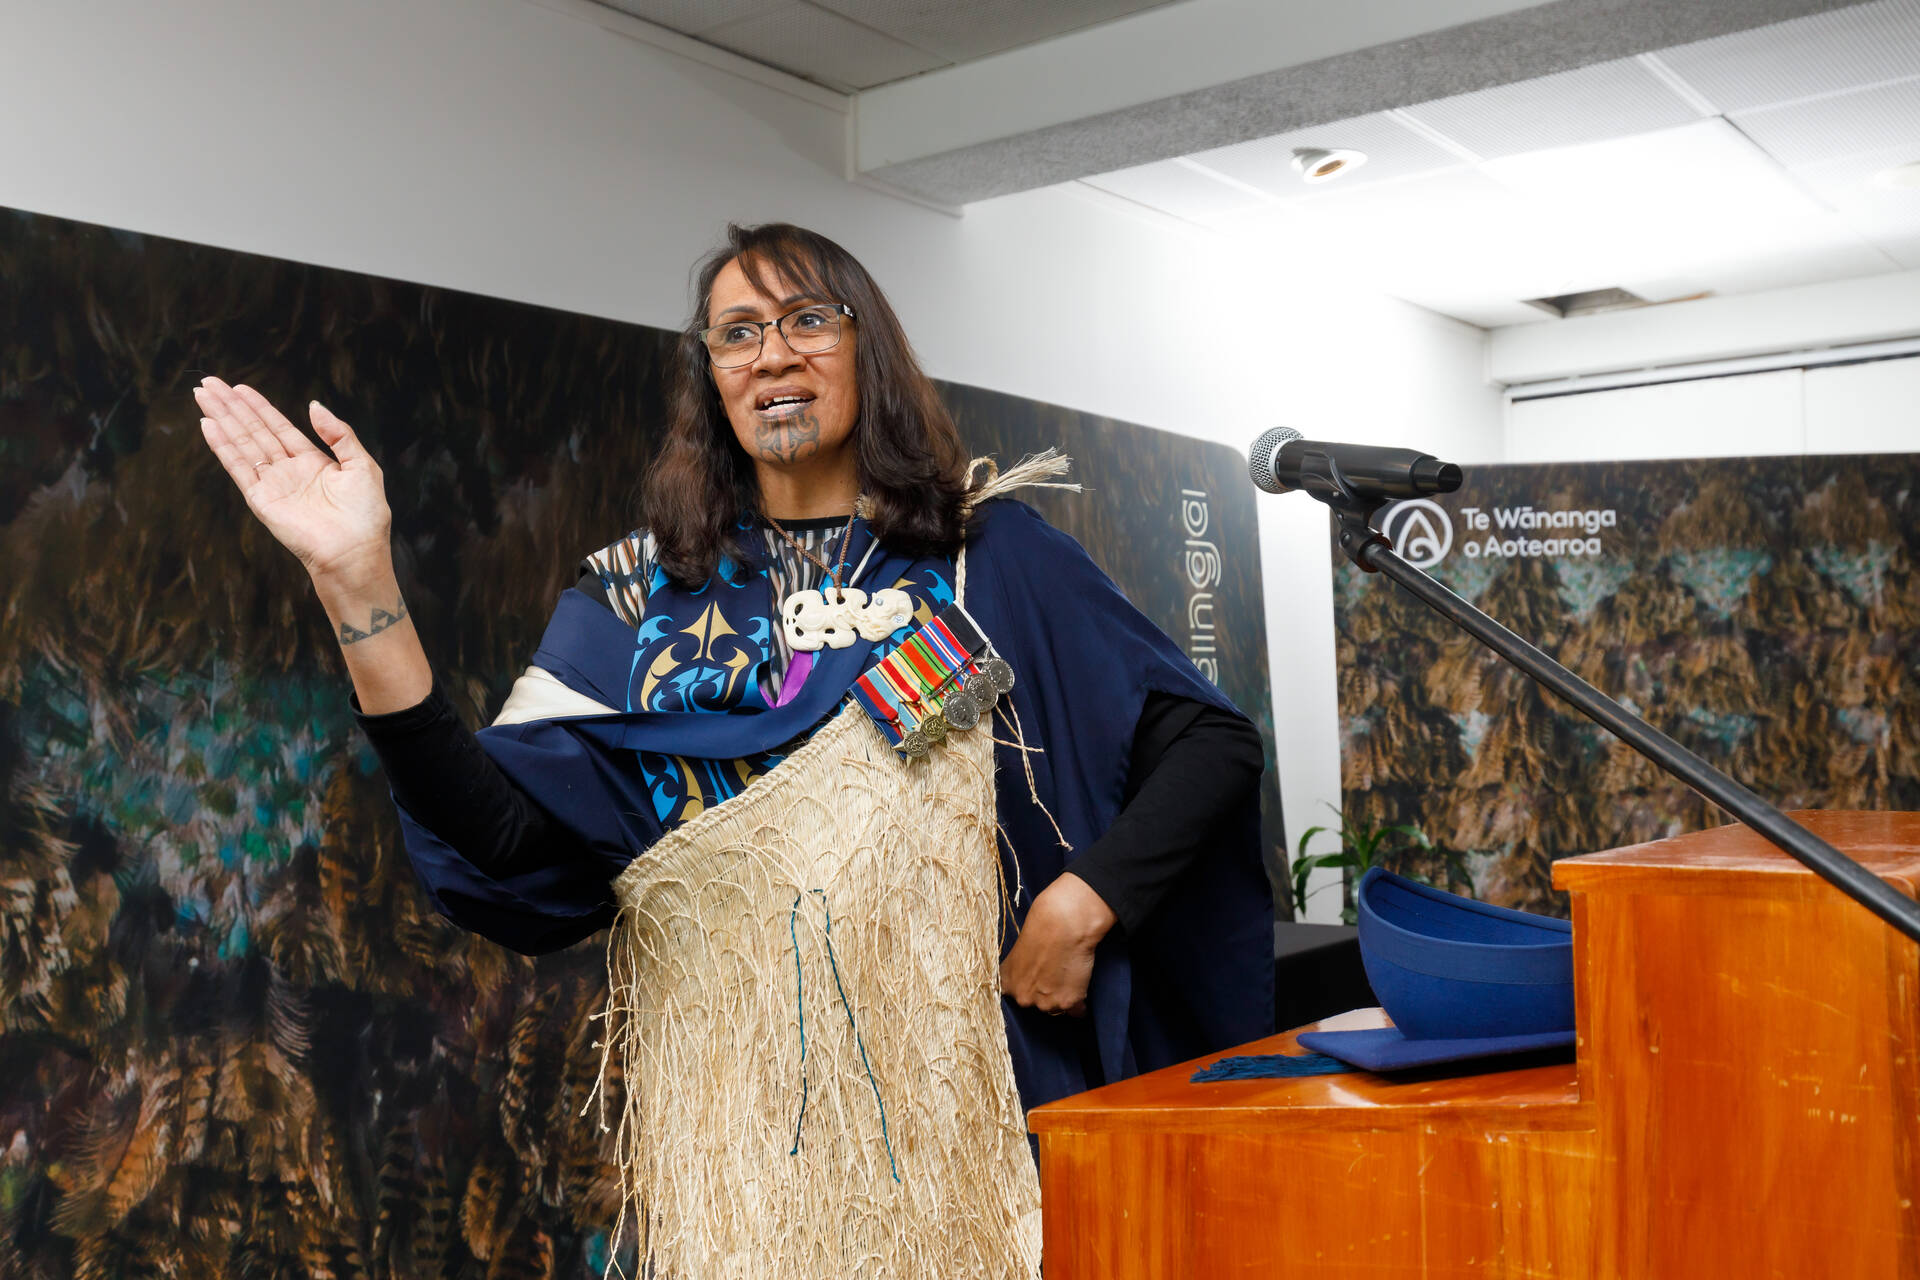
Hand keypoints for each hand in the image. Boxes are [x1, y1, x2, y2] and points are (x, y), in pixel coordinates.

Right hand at [193, 377, 391, 582]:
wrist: (354, 552)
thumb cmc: (365, 515)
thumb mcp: (361, 465)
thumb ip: (339, 434)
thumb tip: (314, 406)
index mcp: (312, 462)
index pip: (278, 427)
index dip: (258, 407)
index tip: (238, 387)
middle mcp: (288, 471)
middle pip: (254, 431)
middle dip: (231, 407)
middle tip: (209, 382)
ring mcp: (273, 485)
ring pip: (242, 444)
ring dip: (221, 420)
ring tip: (202, 396)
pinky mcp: (261, 500)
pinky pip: (238, 468)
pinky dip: (223, 447)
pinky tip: (208, 426)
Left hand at [999, 872, 1117, 1017]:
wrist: (1065, 925)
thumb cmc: (1042, 927)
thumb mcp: (1019, 949)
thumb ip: (1019, 968)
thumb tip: (1028, 974)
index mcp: (1008, 983)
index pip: (1015, 995)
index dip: (1029, 986)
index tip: (1037, 979)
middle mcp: (1023, 997)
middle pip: (1036, 1003)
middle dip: (1045, 994)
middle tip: (1056, 974)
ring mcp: (1045, 1003)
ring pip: (1056, 1008)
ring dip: (1063, 997)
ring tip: (1069, 976)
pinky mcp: (1067, 1003)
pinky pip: (1076, 1011)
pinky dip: (1079, 1003)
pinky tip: (1080, 986)